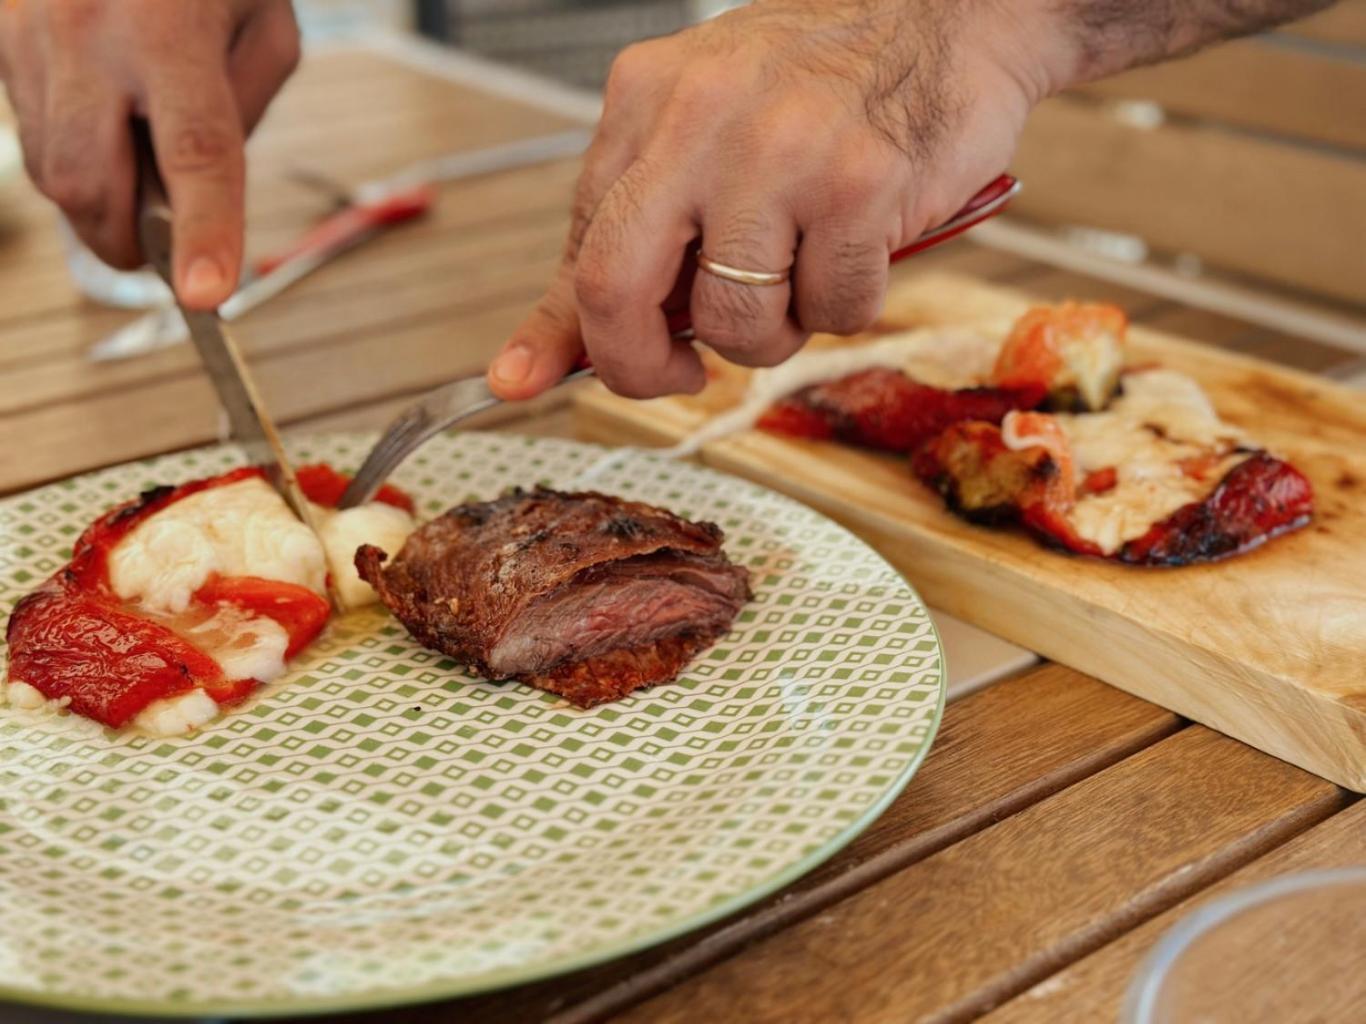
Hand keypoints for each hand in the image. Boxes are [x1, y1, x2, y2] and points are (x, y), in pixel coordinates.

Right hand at [0, 0, 299, 307]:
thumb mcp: (265, 22)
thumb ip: (246, 109)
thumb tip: (198, 190)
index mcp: (168, 26)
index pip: (193, 150)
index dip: (203, 230)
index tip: (205, 295)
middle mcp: (84, 32)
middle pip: (92, 184)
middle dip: (129, 243)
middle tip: (167, 255)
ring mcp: (24, 35)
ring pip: (50, 172)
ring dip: (100, 202)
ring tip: (137, 163)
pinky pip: (28, 136)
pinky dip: (72, 159)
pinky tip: (104, 125)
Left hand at [488, 0, 1050, 399]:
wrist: (950, 9)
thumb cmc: (823, 79)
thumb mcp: (704, 126)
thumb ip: (634, 233)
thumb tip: (530, 367)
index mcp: (643, 100)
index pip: (579, 245)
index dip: (584, 330)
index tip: (582, 370)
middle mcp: (698, 119)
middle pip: (614, 289)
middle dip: (636, 366)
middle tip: (678, 376)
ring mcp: (780, 151)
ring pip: (735, 321)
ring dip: (771, 336)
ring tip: (803, 279)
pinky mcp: (860, 184)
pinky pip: (833, 310)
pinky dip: (849, 304)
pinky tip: (863, 247)